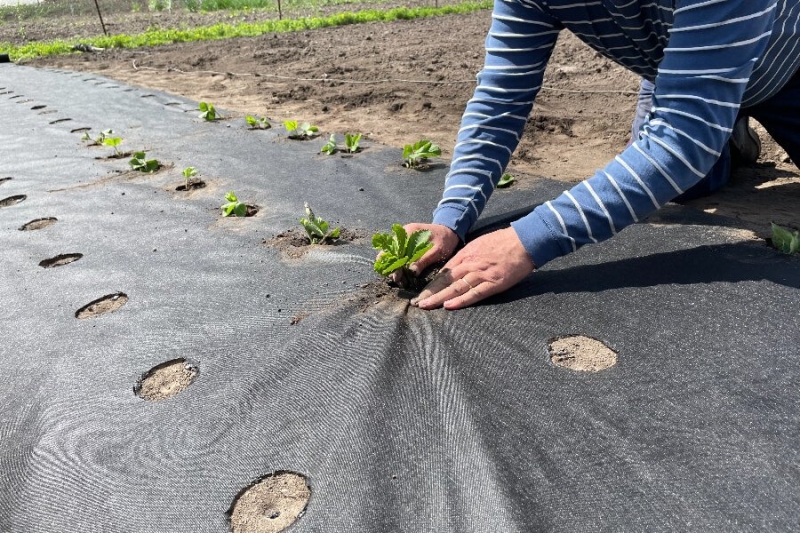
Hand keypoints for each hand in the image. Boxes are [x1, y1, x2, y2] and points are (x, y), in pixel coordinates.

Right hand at [386, 223, 459, 282]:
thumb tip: (411, 272)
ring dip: (394, 266)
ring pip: (392, 254)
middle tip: (398, 280)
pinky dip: (398, 264)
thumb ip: (424, 260)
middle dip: (391, 267)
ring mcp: (403, 238)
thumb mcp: (437, 251)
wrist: (449, 231)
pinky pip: (398, 254)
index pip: (393, 249)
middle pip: (389, 252)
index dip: (393, 264)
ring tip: (400, 280)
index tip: (397, 277)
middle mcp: (402, 234)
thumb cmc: (444, 240)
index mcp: (408, 232)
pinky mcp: (406, 243)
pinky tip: (402, 273)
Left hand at [410, 227, 534, 309]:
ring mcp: (481, 274)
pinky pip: (474, 293)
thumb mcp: (479, 244)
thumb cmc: (503, 241)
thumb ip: (467, 256)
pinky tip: (448, 306)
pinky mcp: (493, 283)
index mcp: (465, 255)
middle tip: (416, 303)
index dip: (430, 284)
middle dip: (429, 293)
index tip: (420, 293)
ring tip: (425, 306)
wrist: (524, 241)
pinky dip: (461, 300)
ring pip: (455, 288)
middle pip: (445, 280)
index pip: (443, 272)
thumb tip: (456, 266)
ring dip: (438, 298)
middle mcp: (470, 264)